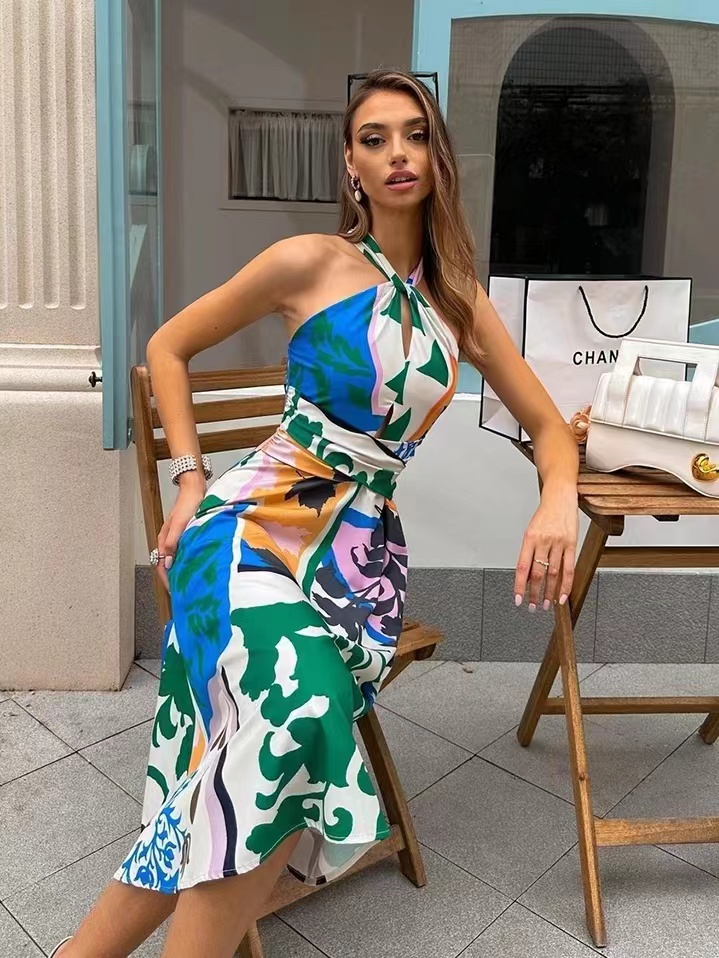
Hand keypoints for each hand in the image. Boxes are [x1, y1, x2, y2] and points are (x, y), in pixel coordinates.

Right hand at [155, 486, 204, 592]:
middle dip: (173, 579)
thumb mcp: (180, 525)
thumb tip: (168, 563)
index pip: (162, 566)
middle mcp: (168, 541)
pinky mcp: (185, 535)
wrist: (195, 490)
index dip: (167, 580)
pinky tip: (194, 565)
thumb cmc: (188, 505)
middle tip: (183, 591)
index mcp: (164, 540)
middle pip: (167, 565)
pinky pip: (183, 553)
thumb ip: (173, 543)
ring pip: (176, 560)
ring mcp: (176, 538)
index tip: (175, 591)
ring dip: (180, 571)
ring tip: (188, 582)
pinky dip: (186, 561)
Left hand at [514, 489, 577, 610]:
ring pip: (553, 573)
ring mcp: (558, 543)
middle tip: (532, 606)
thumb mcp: (531, 531)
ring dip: (549, 592)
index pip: (522, 567)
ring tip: (546, 604)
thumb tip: (527, 576)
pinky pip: (569, 568)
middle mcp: (543, 541)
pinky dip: (566, 585)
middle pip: (538, 573)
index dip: (520, 585)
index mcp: (529, 538)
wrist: (559, 496)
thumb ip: (529, 552)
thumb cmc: (544, 515)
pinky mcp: (572, 543)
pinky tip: (562, 596)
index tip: (518, 599)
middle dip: (535, 593)